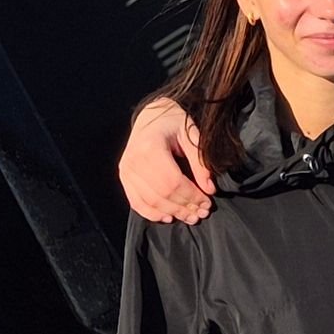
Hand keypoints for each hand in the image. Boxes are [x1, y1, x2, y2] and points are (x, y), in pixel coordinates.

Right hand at [119, 99, 214, 223]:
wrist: (150, 116)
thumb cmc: (172, 122)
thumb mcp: (190, 134)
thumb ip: (200, 162)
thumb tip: (209, 189)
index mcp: (150, 146)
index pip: (173, 181)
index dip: (191, 196)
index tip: (207, 202)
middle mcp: (134, 159)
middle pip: (162, 194)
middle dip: (184, 207)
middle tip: (201, 213)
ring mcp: (126, 169)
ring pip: (150, 201)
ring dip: (172, 213)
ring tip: (190, 216)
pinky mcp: (124, 176)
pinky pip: (136, 202)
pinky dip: (152, 213)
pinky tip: (168, 217)